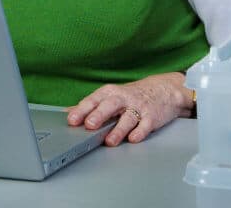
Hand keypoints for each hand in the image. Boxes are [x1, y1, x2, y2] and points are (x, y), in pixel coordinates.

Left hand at [66, 72, 193, 145]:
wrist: (163, 90)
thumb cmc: (132, 96)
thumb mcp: (111, 96)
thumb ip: (91, 105)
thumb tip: (67, 112)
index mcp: (111, 93)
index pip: (94, 99)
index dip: (82, 110)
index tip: (72, 120)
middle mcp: (124, 98)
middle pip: (110, 105)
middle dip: (99, 115)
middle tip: (89, 125)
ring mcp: (138, 107)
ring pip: (128, 117)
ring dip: (119, 129)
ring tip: (110, 141)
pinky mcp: (152, 117)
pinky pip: (145, 125)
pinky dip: (139, 132)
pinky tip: (133, 139)